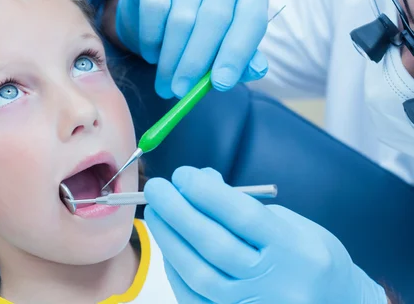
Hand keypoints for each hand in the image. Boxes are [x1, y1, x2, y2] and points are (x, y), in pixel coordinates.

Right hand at [115, 0, 269, 97]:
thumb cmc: (205, 27)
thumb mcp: (229, 42)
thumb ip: (243, 59)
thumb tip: (257, 69)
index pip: (251, 22)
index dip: (236, 55)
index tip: (220, 84)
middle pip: (213, 20)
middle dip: (195, 63)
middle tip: (181, 92)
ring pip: (181, 19)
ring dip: (170, 59)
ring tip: (165, 84)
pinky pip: (154, 10)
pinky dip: (151, 40)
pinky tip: (152, 54)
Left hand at [143, 167, 387, 303]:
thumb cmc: (311, 259)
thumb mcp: (292, 224)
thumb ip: (245, 206)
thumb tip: (201, 183)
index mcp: (297, 252)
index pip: (243, 217)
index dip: (207, 193)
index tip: (183, 174)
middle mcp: (277, 285)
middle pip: (215, 245)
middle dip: (179, 212)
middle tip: (157, 189)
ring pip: (199, 274)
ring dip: (170, 240)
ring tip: (155, 213)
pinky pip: (194, 297)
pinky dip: (176, 269)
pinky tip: (168, 246)